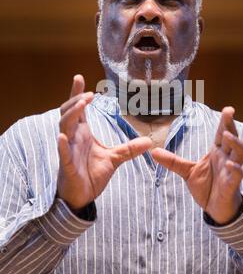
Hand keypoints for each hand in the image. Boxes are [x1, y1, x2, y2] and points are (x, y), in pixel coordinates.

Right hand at [57, 75, 151, 210]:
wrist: (81, 196)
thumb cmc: (91, 174)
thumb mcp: (114, 159)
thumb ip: (129, 149)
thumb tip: (149, 141)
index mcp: (82, 133)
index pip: (78, 109)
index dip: (77, 93)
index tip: (79, 77)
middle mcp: (73, 138)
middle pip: (68, 113)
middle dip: (76, 101)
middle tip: (89, 94)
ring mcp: (68, 151)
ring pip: (64, 128)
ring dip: (72, 115)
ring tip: (82, 104)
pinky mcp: (67, 166)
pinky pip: (63, 154)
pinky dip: (62, 145)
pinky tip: (63, 137)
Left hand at [151, 107, 242, 224]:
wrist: (216, 209)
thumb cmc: (208, 187)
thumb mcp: (187, 172)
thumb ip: (173, 161)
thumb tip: (153, 151)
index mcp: (217, 152)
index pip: (222, 133)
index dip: (225, 121)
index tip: (227, 109)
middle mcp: (226, 158)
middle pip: (234, 138)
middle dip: (232, 126)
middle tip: (228, 113)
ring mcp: (231, 171)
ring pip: (241, 153)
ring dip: (236, 143)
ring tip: (226, 136)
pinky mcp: (232, 185)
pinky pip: (238, 175)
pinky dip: (235, 169)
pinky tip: (230, 164)